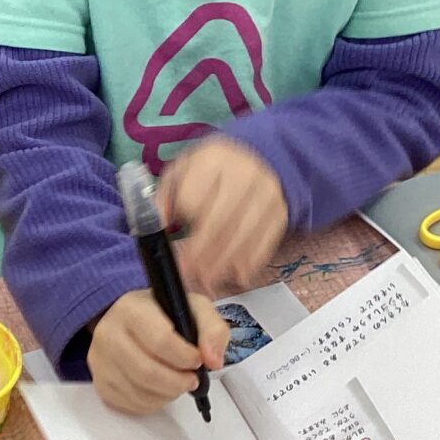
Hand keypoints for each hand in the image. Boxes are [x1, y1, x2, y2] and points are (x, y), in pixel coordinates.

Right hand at [89, 289, 228, 415]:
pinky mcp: (100, 383)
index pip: (160, 340)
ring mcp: (100, 361)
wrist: (129, 321)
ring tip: (177, 381)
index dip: (186, 357)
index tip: (197, 359)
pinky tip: (160, 388)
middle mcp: (108, 334)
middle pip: (147, 373)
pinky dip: (154, 402)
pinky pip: (132, 404)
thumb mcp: (194, 308)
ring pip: (140, 393)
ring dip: (168, 394)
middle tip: (192, 379)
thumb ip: (212, 329)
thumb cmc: (163, 314)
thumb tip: (212, 361)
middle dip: (179, 382)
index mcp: (130, 309)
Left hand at [158, 139, 288, 294]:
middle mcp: (244, 173)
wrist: (256, 158)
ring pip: (243, 234)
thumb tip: (158, 224)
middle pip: (220, 221)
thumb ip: (165, 196)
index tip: (172, 236)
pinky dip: (251, 262)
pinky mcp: (280, 211)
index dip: (183, 218)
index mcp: (212, 160)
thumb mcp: (181, 171)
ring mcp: (266, 193)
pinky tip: (237, 276)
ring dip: (224, 263)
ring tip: (207, 281)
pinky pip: (266, 241)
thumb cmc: (209, 170)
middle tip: (188, 275)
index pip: (194, 197)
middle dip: (201, 253)